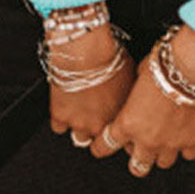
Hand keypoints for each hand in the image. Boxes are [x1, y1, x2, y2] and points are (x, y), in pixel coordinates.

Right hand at [47, 20, 135, 145]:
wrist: (85, 52)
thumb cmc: (110, 58)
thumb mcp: (131, 77)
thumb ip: (131, 95)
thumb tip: (136, 95)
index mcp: (120, 118)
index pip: (121, 139)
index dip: (119, 132)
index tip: (117, 127)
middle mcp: (100, 125)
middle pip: (100, 142)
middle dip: (99, 130)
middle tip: (98, 116)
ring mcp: (79, 123)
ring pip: (79, 137)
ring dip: (81, 126)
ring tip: (82, 111)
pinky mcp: (60, 116)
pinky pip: (59, 127)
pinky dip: (61, 118)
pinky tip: (66, 107)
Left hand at [89, 22, 194, 176]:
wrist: (193, 66)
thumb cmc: (164, 64)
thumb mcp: (139, 74)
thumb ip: (135, 90)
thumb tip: (138, 88)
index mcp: (128, 122)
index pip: (106, 144)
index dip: (101, 147)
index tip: (99, 148)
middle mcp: (148, 139)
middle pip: (137, 166)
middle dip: (136, 160)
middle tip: (138, 151)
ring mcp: (172, 143)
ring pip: (163, 163)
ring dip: (162, 153)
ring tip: (164, 141)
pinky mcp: (193, 140)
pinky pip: (188, 154)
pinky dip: (186, 147)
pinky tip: (185, 135)